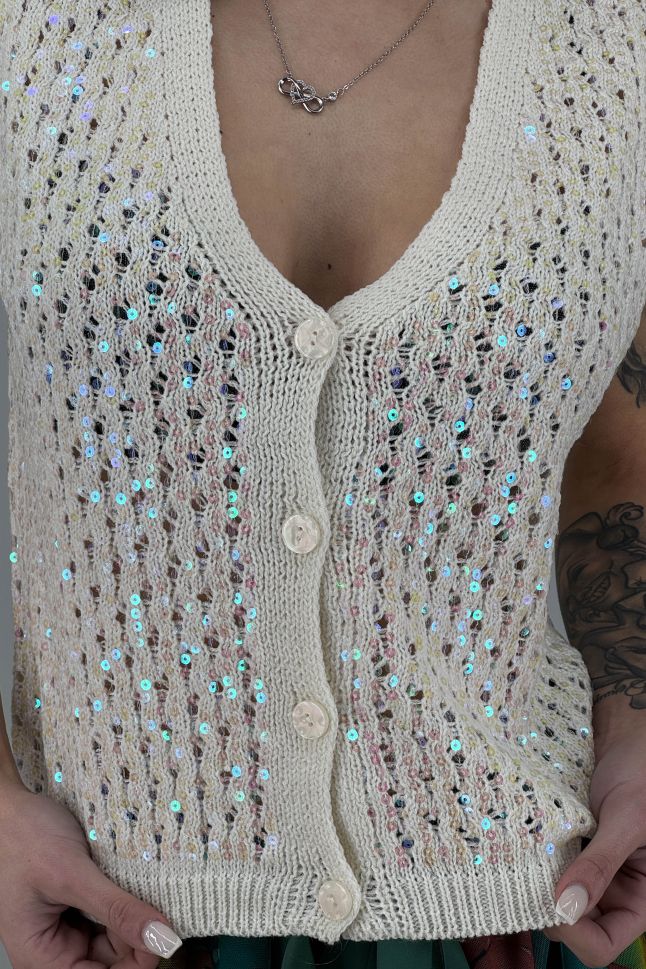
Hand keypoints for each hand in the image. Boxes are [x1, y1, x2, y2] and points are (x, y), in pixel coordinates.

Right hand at [0, 780, 183, 966]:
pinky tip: (133, 882)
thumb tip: (161, 939)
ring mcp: (68, 926)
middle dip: (137, 937)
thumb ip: (116, 909)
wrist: (14, 805)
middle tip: (158, 906)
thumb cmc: (23, 837)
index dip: (135, 963)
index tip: (163, 935)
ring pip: (117, 937)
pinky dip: (127, 900)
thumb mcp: (71, 874)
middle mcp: (54, 948)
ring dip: (134, 916)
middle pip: (112, 962)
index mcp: (40, 955)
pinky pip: (112, 914)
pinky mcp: (81, 905)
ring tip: (142, 887)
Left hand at [543, 730, 645, 967]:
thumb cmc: (639, 773)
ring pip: (553, 897)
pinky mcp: (568, 849)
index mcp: (639, 898)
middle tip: (526, 874)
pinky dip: (533, 861)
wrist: (625, 737)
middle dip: (548, 907)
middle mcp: (613, 892)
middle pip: (573, 926)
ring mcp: (588, 872)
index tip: (550, 899)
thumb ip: (601, 863)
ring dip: (536, 883)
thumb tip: (566, 905)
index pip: (603, 943)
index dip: (575, 931)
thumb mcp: (626, 819)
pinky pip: (545, 868)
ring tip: (524, 855)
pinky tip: (524, 842)